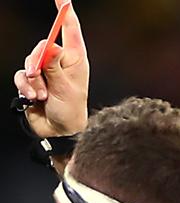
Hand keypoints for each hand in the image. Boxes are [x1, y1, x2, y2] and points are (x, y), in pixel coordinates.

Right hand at [13, 0, 88, 137]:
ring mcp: (46, 71)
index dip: (65, 13)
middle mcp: (60, 62)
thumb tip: (51, 46)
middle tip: (38, 75)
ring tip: (43, 94)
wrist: (59, 130)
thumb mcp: (66, 87)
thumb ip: (55, 66)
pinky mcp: (33, 81)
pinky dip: (26, 87)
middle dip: (37, 61)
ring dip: (34, 80)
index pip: (70, 30)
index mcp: (75, 59)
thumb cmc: (71, 110)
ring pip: (29, 62)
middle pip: (42, 46)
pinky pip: (22, 76)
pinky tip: (35, 98)